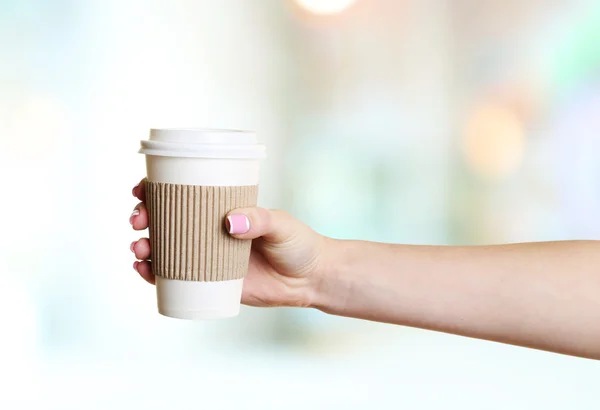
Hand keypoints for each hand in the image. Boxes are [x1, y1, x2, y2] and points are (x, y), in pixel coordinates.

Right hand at [130, 178, 331, 307]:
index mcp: (222, 210)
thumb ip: (260, 220)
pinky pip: (175, 278)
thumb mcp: (281, 224)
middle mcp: (209, 232)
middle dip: (143, 218)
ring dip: (144, 246)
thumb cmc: (299, 244)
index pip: (183, 195)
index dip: (156, 191)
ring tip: (140, 248)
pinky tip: (144, 271)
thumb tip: (231, 222)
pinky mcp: (210, 283)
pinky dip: (154, 275)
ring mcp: (207, 258)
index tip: (142, 190)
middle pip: (165, 221)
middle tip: (139, 220)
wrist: (311, 280)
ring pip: (165, 249)